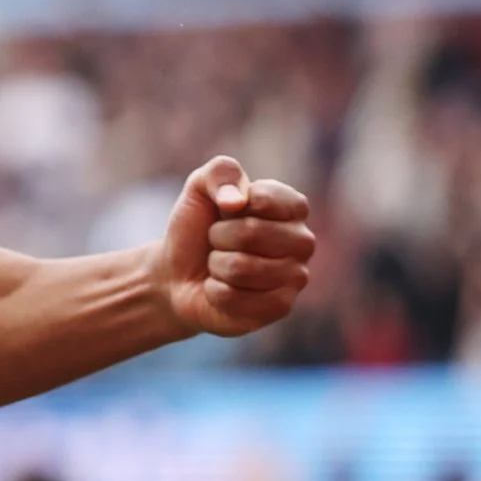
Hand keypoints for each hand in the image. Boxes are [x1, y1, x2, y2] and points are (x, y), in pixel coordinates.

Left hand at [154, 155, 315, 337]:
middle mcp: (302, 241)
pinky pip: (234, 297)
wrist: (178, 273)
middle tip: (217, 241)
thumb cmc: (197, 228)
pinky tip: (222, 288)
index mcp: (292, 207)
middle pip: (252, 233)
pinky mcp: (281, 307)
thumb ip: (221, 173)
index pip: (265, 198)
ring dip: (216, 264)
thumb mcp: (200, 188)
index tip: (226, 209)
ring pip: (241, 267)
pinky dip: (215, 291)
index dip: (233, 204)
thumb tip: (238, 200)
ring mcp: (295, 277)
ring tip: (220, 264)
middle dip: (218, 236)